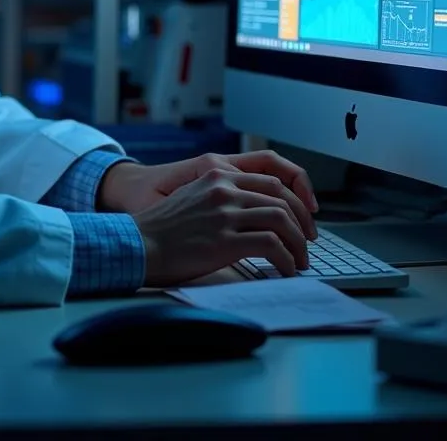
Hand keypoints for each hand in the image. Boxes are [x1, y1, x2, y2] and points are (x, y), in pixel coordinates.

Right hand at [131, 167, 310, 285]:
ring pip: (282, 220)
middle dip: (303, 223)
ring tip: (300, 260)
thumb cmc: (163, 229)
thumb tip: (255, 214)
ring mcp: (225, 214)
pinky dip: (286, 260)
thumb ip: (221, 197)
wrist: (138, 245)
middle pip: (282, 199)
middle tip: (308, 242)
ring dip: (299, 245)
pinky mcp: (225, 241)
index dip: (295, 200)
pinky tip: (286, 270)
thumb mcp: (193, 197)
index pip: (272, 180)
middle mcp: (224, 190)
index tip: (302, 219)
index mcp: (218, 176)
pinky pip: (271, 246)